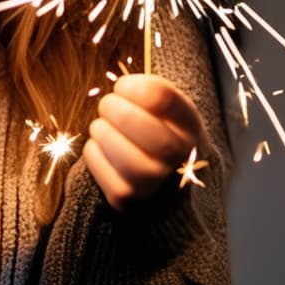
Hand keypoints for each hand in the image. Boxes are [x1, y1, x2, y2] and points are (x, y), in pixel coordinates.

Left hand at [82, 74, 204, 210]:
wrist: (159, 171)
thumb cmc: (153, 127)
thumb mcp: (161, 106)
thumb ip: (147, 92)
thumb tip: (119, 86)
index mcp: (189, 124)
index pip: (162, 99)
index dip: (133, 87)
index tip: (121, 86)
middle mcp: (181, 156)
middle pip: (148, 132)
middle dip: (116, 111)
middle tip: (107, 104)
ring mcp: (157, 182)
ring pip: (129, 160)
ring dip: (104, 133)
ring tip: (101, 126)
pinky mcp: (129, 198)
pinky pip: (107, 177)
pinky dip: (95, 156)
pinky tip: (98, 146)